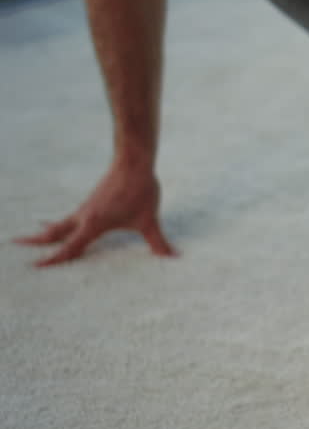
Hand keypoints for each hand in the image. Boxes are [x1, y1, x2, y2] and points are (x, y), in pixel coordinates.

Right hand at [14, 163, 174, 266]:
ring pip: (61, 222)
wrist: (133, 162)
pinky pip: (73, 216)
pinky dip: (62, 222)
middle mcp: (84, 216)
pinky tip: (65, 223)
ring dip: (47, 231)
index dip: (54, 259)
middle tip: (15, 243)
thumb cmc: (140, 191)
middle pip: (55, 232)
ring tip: (34, 235)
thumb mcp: (149, 220)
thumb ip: (158, 242)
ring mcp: (86, 207)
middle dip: (36, 240)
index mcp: (93, 224)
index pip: (70, 247)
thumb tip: (173, 258)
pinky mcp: (92, 200)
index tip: (35, 266)